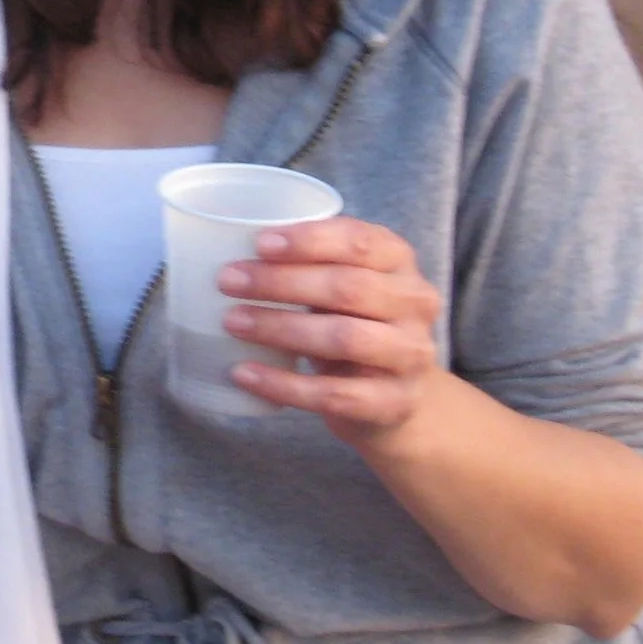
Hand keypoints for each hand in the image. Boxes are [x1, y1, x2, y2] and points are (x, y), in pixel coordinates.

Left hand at [218, 216, 446, 447]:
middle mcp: (415, 304)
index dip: (309, 241)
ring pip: (344, 338)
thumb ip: (308, 263)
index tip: (259, 243)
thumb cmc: (355, 321)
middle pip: (348, 288)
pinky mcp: (395, 402)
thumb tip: (231, 253)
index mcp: (398, 261)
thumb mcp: (342, 283)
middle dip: (282, 282)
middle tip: (227, 280)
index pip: (360, 242)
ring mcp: (410, 355)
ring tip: (231, 322)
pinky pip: (334, 395)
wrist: (401, 395)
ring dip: (281, 328)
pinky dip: (283, 384)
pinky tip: (244, 373)